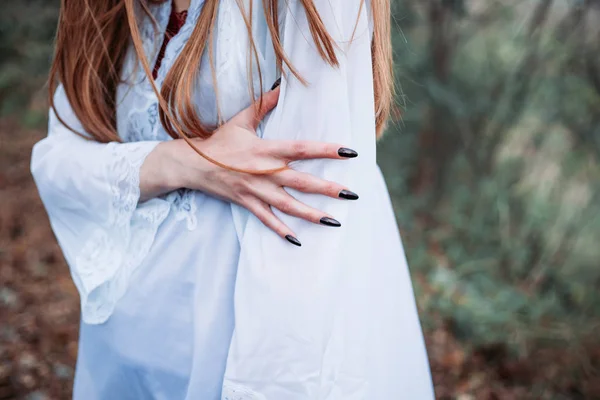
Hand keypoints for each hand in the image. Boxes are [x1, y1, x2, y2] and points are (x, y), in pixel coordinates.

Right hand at [141, 86, 358, 245]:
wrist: (190, 163)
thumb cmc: (218, 141)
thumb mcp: (241, 119)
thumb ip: (265, 103)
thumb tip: (283, 83)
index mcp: (265, 149)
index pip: (301, 149)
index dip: (325, 150)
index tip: (349, 152)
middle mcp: (263, 172)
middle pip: (300, 181)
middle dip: (327, 189)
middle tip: (351, 194)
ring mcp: (255, 190)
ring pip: (287, 205)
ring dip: (311, 214)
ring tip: (334, 221)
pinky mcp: (246, 203)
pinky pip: (266, 220)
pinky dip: (281, 230)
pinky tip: (298, 241)